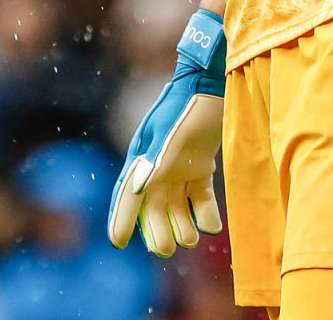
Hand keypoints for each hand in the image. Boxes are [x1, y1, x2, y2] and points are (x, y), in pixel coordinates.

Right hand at [108, 8, 226, 256]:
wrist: (215, 82)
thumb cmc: (189, 108)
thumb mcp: (171, 135)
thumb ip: (156, 162)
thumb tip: (137, 190)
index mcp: (143, 157)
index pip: (128, 194)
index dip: (121, 218)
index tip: (118, 243)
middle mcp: (157, 164)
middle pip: (152, 206)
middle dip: (157, 229)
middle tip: (167, 250)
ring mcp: (179, 164)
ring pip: (175, 204)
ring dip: (181, 224)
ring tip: (191, 238)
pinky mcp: (200, 163)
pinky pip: (198, 195)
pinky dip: (204, 211)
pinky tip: (212, 226)